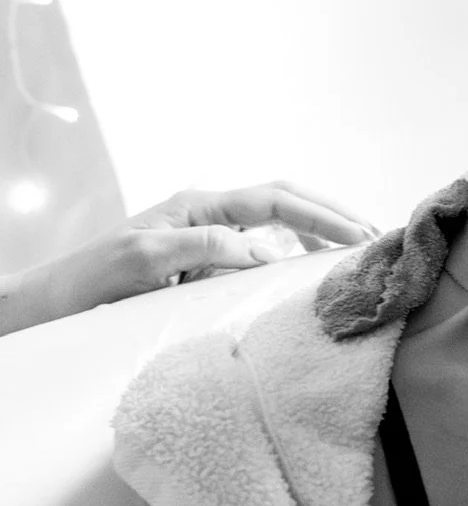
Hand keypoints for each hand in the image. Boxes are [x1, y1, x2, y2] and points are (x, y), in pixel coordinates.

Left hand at [0, 180, 377, 333]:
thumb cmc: (90, 282)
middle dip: (333, 214)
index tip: (357, 235)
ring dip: (319, 231)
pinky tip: (312, 269)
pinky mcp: (206, 263)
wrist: (55, 305)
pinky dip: (295, 254)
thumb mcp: (143, 258)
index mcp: (196, 205)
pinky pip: (262, 250)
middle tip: (375, 235)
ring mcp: (208, 237)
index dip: (321, 214)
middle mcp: (207, 215)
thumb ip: (204, 246)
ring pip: (278, 223)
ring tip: (357, 249)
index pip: (274, 199)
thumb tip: (266, 251)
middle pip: (286, 201)